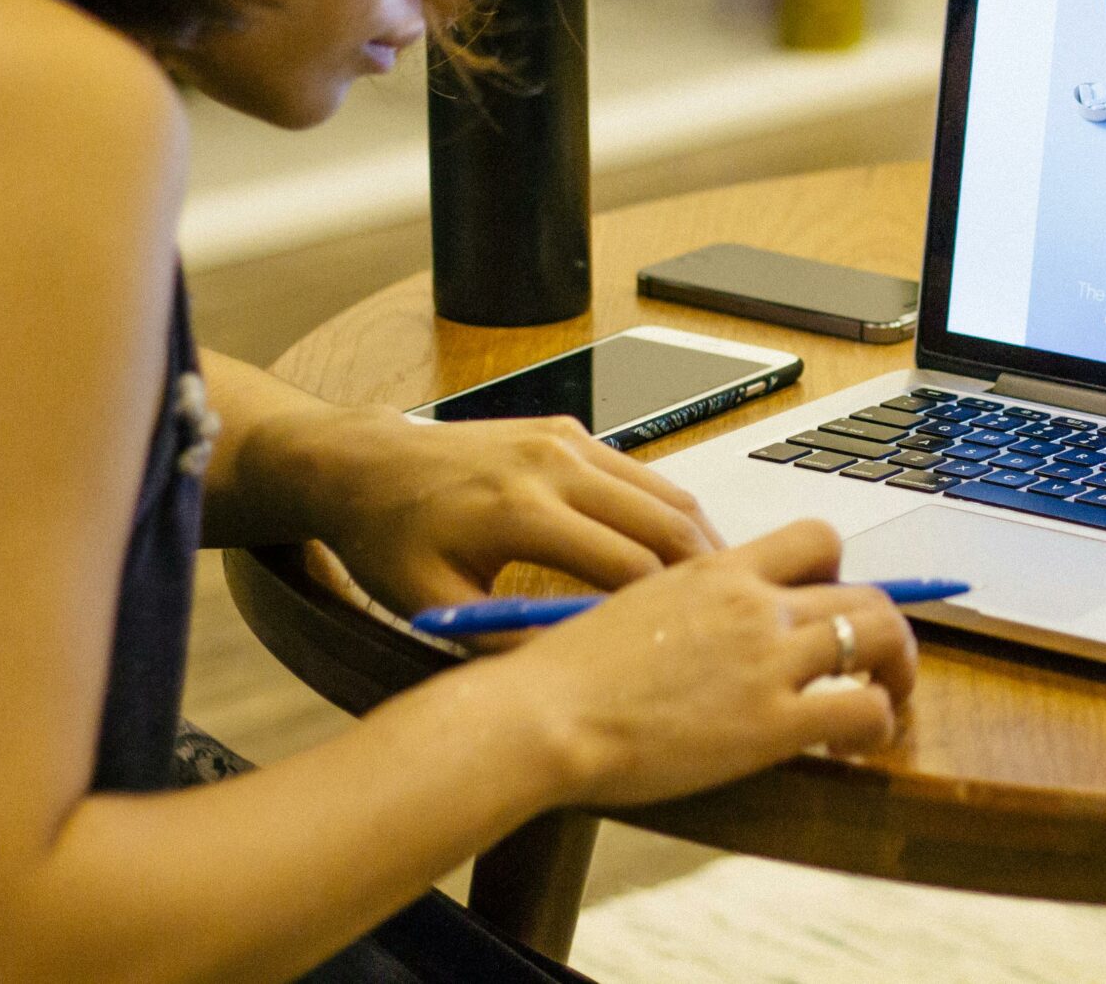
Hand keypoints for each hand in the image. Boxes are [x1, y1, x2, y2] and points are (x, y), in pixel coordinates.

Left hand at [299, 410, 726, 616]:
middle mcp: (554, 465)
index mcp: (520, 511)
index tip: (693, 649)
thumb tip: (581, 674)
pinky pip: (639, 475)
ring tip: (721, 591)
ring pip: (665, 492)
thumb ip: (508, 640)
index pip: (628, 567)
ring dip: (699, 540)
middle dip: (707, 574)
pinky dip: (668, 513)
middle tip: (738, 620)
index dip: (668, 613)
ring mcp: (567, 440)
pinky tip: (677, 553)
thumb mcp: (435, 607)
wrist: (367, 465)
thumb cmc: (392, 541)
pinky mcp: (570, 430)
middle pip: (665, 522)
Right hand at [500, 519, 917, 807]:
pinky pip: (865, 708)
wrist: (542, 715)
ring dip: (897, 671)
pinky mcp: (772, 722)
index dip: (841, 572)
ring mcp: (768, 660)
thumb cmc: (564, 674)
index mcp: (718, 570)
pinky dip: (878, 724)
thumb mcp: (631, 607)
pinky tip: (852, 748)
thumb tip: (698, 628)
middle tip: (874, 667)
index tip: (832, 604)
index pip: (815, 538)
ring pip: (881, 637)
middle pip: (863, 592)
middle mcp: (754, 603)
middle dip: (884, 630)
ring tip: (883, 703)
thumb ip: (682, 606)